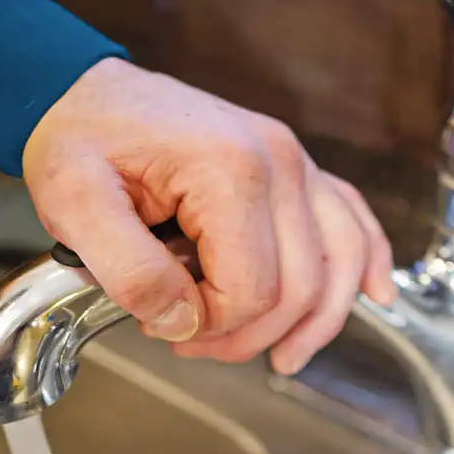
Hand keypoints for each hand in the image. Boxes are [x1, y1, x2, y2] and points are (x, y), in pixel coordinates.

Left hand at [22, 57, 395, 374]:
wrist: (83, 95)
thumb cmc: (78, 140)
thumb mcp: (75, 206)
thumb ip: (130, 273)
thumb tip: (184, 322)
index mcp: (229, 170)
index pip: (252, 289)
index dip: (213, 328)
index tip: (163, 326)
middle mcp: (279, 162)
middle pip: (301, 285)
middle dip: (250, 335)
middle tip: (193, 344)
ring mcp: (293, 163)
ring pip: (340, 261)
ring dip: (320, 320)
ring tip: (287, 358)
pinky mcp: (291, 169)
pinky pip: (350, 219)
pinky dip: (366, 263)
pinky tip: (378, 295)